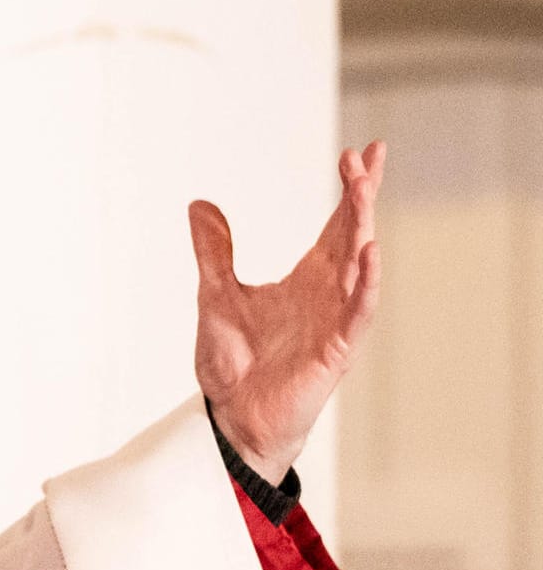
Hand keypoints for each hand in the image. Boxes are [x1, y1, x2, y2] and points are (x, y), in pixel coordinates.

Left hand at [190, 141, 385, 483]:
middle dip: (361, 195)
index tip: (358, 152)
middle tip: (366, 156)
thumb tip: (200, 205)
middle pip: (353, 233)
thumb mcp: (216, 295)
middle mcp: (329, 294)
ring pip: (359, 265)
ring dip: (362, 226)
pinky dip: (366, 284)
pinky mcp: (336, 350)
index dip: (351, 189)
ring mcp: (336, 320)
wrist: (233, 417)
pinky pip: (358, 312)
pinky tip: (369, 253)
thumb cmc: (234, 363)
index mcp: (308, 279)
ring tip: (362, 189)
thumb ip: (214, 251)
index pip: (337, 224)